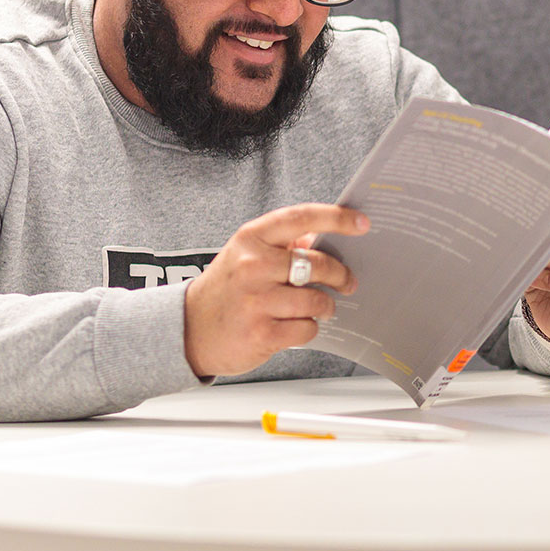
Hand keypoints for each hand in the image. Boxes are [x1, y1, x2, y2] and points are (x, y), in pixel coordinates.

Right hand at [182, 204, 363, 377]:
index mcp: (251, 238)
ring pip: (316, 300)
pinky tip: (295, 325)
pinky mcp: (261, 333)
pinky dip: (309, 328)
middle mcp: (253, 265)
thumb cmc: (226, 289)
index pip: (301, 217)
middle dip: (340, 275)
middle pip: (318, 264)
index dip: (337, 218)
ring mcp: (256, 300)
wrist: (187, 329)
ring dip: (324, 306)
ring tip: (319, 307)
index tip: (362, 223)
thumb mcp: (245, 254)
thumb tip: (323, 237)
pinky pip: (307, 328)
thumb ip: (282, 243)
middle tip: (347, 282)